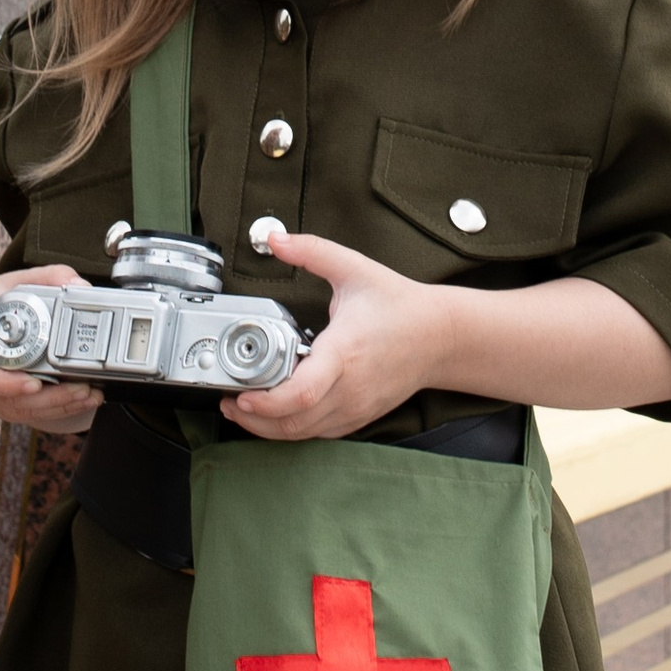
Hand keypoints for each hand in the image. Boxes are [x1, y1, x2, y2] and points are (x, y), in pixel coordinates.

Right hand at [0, 266, 104, 432]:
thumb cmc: (1, 302)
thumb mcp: (19, 281)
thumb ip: (50, 276)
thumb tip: (77, 285)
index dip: (1, 382)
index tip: (33, 384)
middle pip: (5, 397)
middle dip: (47, 399)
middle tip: (78, 389)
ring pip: (20, 410)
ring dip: (58, 406)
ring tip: (87, 395)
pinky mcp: (2, 403)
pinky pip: (28, 414)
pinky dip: (58, 410)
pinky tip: (82, 401)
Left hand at [218, 227, 441, 441]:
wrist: (442, 337)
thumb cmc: (400, 306)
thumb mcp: (354, 269)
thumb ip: (311, 251)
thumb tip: (274, 237)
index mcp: (344, 352)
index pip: (301, 392)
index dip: (265, 401)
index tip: (240, 394)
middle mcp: (350, 387)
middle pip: (293, 421)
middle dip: (253, 418)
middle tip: (227, 402)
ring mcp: (356, 406)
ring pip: (303, 433)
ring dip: (268, 428)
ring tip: (242, 410)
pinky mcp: (360, 416)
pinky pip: (319, 432)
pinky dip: (292, 429)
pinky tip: (274, 414)